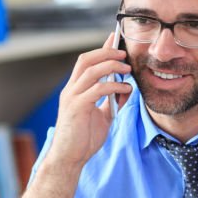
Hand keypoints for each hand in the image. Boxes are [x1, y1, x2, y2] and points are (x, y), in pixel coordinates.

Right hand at [45, 34, 131, 170]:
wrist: (70, 158)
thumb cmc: (83, 139)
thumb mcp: (102, 116)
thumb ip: (111, 102)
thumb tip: (126, 89)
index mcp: (75, 90)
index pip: (86, 62)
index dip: (101, 49)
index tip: (115, 39)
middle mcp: (71, 89)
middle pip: (86, 59)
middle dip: (106, 52)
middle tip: (124, 53)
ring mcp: (72, 97)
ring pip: (91, 70)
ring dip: (112, 66)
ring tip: (127, 69)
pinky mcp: (77, 107)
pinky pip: (97, 89)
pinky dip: (114, 86)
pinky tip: (125, 89)